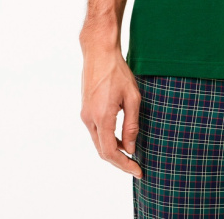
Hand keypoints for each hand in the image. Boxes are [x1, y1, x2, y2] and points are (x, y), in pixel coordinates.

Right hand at [80, 42, 143, 177]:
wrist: (98, 52)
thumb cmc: (117, 71)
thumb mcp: (132, 97)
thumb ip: (132, 124)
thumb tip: (130, 148)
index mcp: (102, 117)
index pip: (110, 152)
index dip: (124, 165)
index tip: (138, 171)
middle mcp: (89, 119)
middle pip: (102, 151)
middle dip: (119, 161)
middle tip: (136, 166)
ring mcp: (85, 114)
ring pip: (98, 142)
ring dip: (113, 150)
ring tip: (130, 153)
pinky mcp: (85, 109)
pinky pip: (96, 131)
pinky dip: (108, 139)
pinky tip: (120, 137)